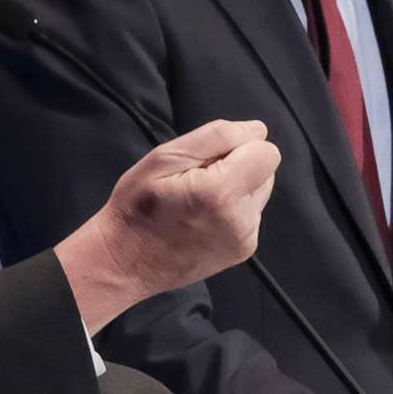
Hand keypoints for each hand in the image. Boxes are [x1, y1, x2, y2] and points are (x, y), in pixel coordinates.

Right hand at [53, 119, 280, 331]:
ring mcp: (245, 239)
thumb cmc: (137, 206)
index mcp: (222, 192)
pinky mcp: (243, 251)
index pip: (267, 152)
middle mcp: (241, 219)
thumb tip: (258, 131)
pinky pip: (251, 215)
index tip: (208, 161)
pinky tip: (203, 219)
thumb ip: (217, 137)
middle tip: (197, 181)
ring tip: (198, 202)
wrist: (125, 262)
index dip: (239, 148)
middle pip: (265, 172)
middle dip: (238, 168)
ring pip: (259, 193)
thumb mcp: (164, 158)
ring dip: (236, 189)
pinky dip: (233, 210)